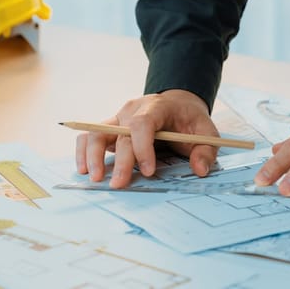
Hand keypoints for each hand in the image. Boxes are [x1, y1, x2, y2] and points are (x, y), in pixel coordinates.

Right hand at [75, 89, 219, 187]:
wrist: (177, 105)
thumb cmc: (189, 121)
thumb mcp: (206, 131)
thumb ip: (206, 150)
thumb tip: (201, 170)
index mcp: (156, 107)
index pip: (142, 123)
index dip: (143, 147)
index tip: (149, 171)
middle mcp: (132, 110)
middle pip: (120, 134)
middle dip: (120, 161)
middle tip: (118, 185)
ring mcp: (118, 119)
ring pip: (97, 132)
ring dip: (93, 156)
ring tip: (96, 179)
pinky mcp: (110, 129)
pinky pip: (89, 136)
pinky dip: (83, 152)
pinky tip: (84, 169)